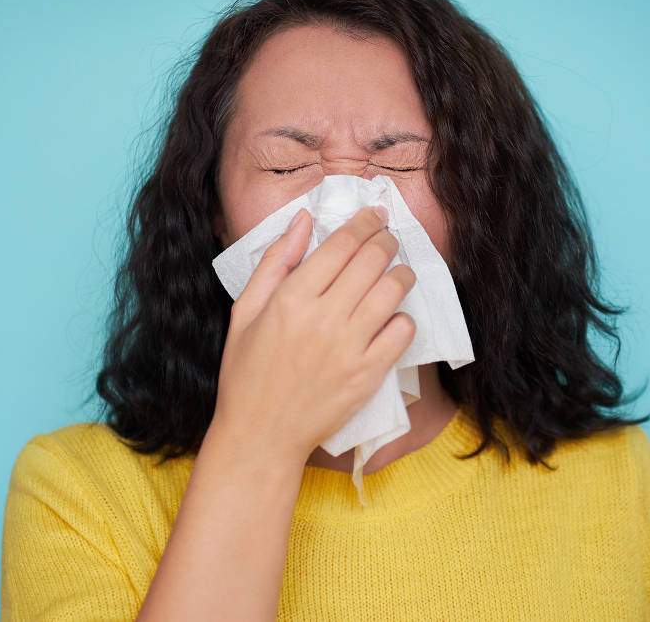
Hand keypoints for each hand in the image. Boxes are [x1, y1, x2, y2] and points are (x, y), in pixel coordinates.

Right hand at [210, 206, 416, 465]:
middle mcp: (323, 319)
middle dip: (386, 241)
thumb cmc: (247, 372)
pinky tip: (393, 316)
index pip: (341, 245)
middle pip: (371, 261)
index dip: (363, 223)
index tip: (374, 215)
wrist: (261, 435)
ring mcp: (349, 348)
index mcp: (290, 299)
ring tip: (398, 272)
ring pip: (392, 291)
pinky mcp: (368, 375)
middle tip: (388, 238)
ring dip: (401, 273)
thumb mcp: (245, 311)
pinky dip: (404, 317)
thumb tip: (303, 219)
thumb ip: (275, 261)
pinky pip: (402, 332)